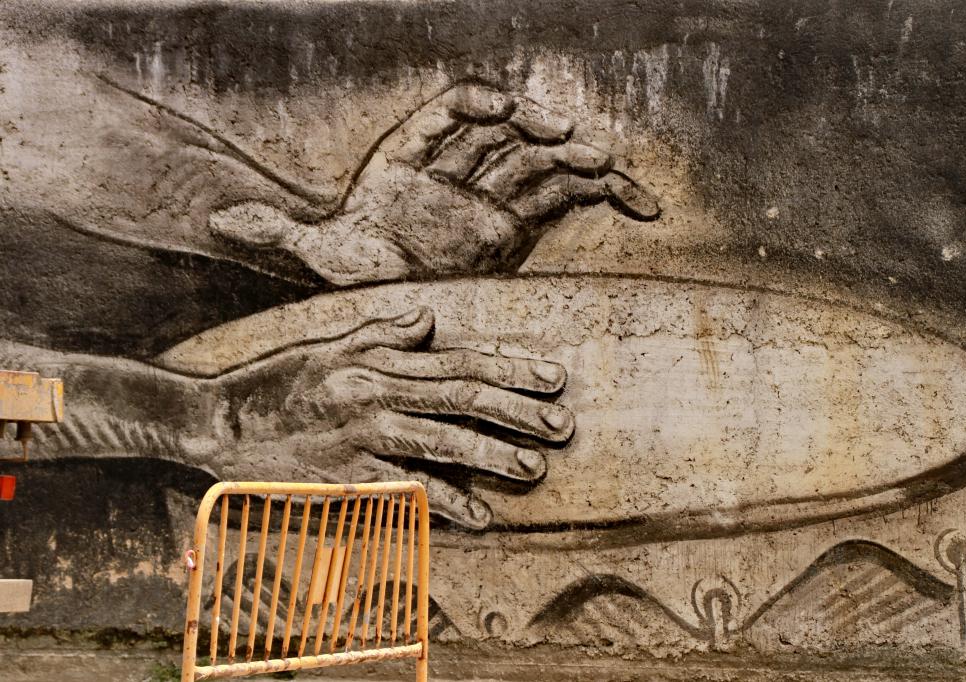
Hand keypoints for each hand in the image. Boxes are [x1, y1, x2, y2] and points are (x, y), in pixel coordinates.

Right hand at [207, 307, 571, 528]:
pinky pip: (403, 489)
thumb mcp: (328, 344)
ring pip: (441, 442)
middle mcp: (377, 392)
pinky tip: (477, 516)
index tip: (553, 377)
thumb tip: (429, 320)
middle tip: (563, 426)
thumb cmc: (275, 381)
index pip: (458, 361)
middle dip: (518, 412)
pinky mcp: (345, 474)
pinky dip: (442, 503)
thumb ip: (382, 332)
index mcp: (378, 360)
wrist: (216, 420)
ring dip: (492, 456)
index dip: (511, 368)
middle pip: (461, 399)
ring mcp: (362, 434)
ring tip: (534, 469)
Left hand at [210, 82, 659, 284]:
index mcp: (412, 157)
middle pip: (507, 130)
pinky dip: (604, 196)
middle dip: (540, 130)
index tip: (504, 114)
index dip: (479, 104)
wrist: (381, 295)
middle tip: (569, 144)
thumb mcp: (316, 256)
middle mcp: (457, 166)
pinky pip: (565, 199)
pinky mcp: (518, 222)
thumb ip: (277, 234)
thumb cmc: (350, 267)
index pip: (450, 111)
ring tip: (619, 177)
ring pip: (543, 162)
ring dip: (582, 162)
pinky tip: (644, 207)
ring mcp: (490, 192)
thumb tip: (221, 220)